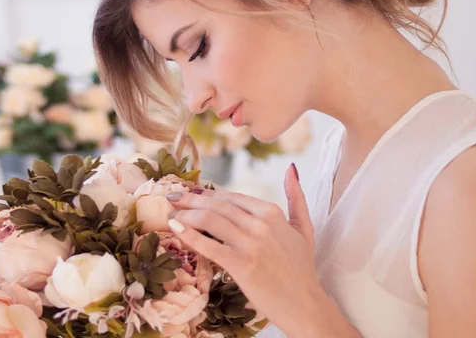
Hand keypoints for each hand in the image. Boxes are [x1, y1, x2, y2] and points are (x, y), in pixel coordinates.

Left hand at [166, 164, 358, 336]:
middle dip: (190, 199)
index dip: (207, 194)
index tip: (191, 194)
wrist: (305, 305)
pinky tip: (175, 228)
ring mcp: (250, 244)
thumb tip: (290, 170)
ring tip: (170, 213)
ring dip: (185, 213)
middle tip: (172, 197)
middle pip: (216, 205)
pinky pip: (208, 245)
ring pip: (209, 219)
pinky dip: (188, 234)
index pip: (231, 197)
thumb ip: (297, 198)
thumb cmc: (302, 268)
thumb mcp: (304, 228)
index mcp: (272, 212)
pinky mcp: (241, 265)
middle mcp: (260, 224)